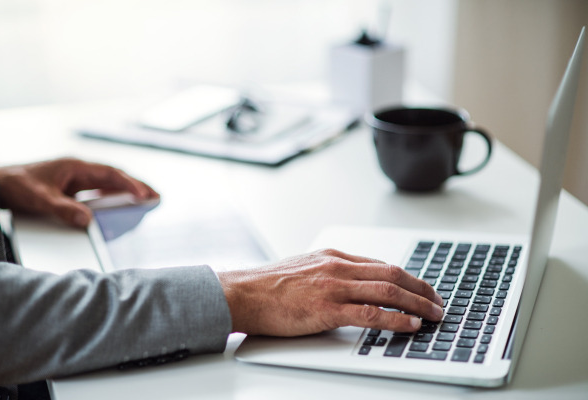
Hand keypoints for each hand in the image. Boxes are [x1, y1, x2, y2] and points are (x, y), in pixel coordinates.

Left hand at [0, 157, 158, 226]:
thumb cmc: (16, 185)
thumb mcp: (39, 199)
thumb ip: (63, 209)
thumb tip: (87, 220)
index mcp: (75, 167)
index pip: (109, 174)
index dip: (128, 184)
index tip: (142, 195)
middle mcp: (79, 171)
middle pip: (114, 177)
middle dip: (136, 186)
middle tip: (155, 196)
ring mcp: (76, 179)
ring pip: (108, 184)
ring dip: (126, 191)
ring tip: (145, 200)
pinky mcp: (72, 188)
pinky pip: (98, 191)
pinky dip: (113, 197)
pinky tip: (120, 205)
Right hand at [218, 249, 442, 335]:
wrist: (243, 293)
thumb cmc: (268, 285)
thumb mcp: (305, 268)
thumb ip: (330, 273)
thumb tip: (352, 287)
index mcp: (333, 256)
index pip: (380, 263)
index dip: (407, 277)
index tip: (420, 287)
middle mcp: (337, 266)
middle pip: (391, 273)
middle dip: (420, 288)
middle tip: (438, 301)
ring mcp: (333, 286)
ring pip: (386, 290)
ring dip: (416, 303)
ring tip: (433, 314)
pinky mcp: (326, 308)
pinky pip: (369, 313)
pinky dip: (394, 318)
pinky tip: (409, 325)